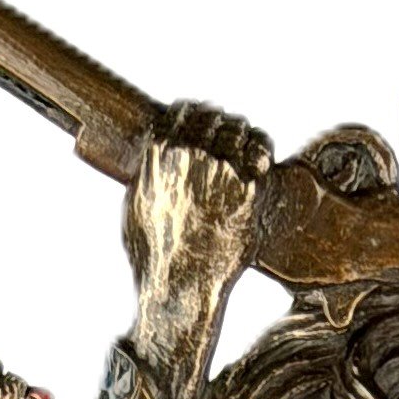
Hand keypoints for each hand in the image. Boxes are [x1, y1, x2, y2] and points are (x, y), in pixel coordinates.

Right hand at [124, 101, 271, 389]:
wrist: (180, 287)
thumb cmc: (153, 257)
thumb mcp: (136, 207)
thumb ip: (147, 176)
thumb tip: (151, 164)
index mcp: (159, 152)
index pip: (183, 112)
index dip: (195, 116)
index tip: (202, 124)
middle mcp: (190, 152)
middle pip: (214, 117)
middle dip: (220, 126)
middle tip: (229, 138)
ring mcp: (221, 167)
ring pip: (239, 129)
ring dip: (244, 136)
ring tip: (247, 148)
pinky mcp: (248, 188)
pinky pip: (261, 152)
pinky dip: (262, 151)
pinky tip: (263, 160)